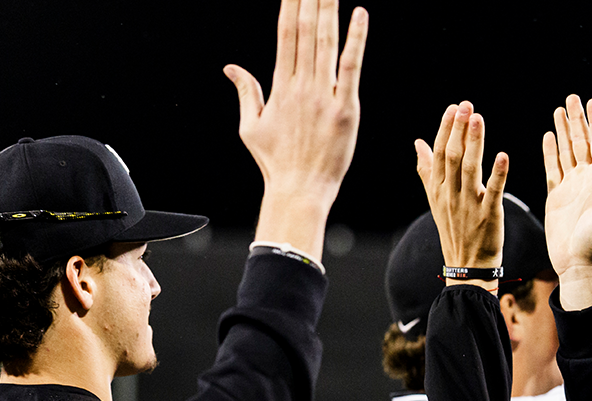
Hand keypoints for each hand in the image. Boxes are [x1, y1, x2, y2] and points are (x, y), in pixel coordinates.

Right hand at [225, 0, 368, 258]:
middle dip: (310, 1)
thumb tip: (231, 68)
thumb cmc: (276, 163)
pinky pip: (351, 67)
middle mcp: (301, 86)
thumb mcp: (252, 127)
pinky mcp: (346, 109)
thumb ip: (246, 92)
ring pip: (326, 42)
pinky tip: (360, 14)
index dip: (290, 7)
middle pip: (306, 32)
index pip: (286, 35)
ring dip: (328, 10)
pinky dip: (356, 39)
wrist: (298, 191)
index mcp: (280, 88)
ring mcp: (324, 96)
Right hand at [415, 102, 508, 279]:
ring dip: (475, 142)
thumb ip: (427, 170)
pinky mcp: (489, 215)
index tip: (453, 108)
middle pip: (452, 156)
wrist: (467, 265)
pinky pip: (493, 191)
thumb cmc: (454, 228)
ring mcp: (469, 205)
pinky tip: (503, 156)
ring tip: (478, 119)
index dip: (446, 129)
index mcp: (438, 189)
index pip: (440, 153)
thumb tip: (418, 142)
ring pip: (470, 168)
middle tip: (466, 105)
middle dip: (458, 129)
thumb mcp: (436, 199)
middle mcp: (451, 194)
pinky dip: (498, 174)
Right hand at [540, 96, 591, 309]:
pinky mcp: (556, 195)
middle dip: (578, 119)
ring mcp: (572, 186)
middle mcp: (589, 178)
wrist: (579, 266)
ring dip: (564, 130)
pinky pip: (553, 168)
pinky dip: (550, 151)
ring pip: (567, 150)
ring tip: (560, 109)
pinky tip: (548, 136)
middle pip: (583, 141)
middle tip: (573, 97)